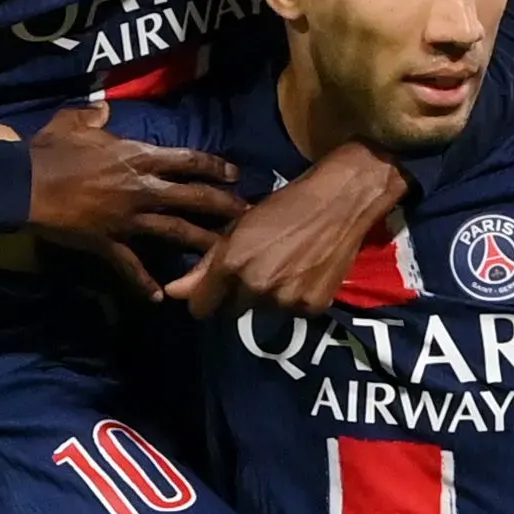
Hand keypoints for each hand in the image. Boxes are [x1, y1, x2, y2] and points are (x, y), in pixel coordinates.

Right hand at [23, 107, 241, 305]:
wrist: (24, 185)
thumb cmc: (50, 150)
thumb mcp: (74, 122)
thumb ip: (95, 115)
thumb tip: (105, 108)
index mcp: (137, 157)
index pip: (186, 160)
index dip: (213, 166)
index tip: (234, 174)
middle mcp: (141, 189)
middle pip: (193, 197)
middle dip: (224, 206)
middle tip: (248, 215)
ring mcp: (127, 219)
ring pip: (175, 231)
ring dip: (202, 243)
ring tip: (225, 254)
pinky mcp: (108, 243)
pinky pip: (131, 266)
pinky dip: (144, 283)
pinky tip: (159, 298)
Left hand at [167, 148, 406, 316]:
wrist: (339, 201)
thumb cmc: (285, 206)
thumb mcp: (240, 228)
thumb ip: (206, 265)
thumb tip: (174, 292)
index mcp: (232, 264)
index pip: (201, 308)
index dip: (204, 299)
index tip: (213, 291)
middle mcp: (256, 287)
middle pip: (232, 311)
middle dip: (238, 296)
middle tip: (258, 267)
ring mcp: (285, 300)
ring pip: (263, 312)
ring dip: (268, 297)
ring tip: (286, 266)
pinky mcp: (312, 308)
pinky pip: (292, 312)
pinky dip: (295, 298)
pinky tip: (305, 273)